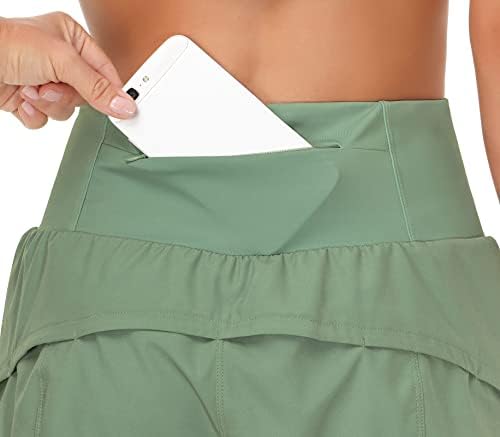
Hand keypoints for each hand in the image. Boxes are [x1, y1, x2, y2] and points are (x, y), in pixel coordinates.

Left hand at [0, 12, 136, 128]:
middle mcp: (60, 61)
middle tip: (51, 87)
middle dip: (66, 96)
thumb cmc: (6, 44)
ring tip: (31, 89)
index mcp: (73, 41)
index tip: (124, 110)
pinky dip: (33, 114)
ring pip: (66, 111)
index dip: (112, 92)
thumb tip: (124, 105)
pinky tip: (21, 98)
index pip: (106, 73)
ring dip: (48, 105)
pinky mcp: (29, 100)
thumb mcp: (62, 61)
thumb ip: (96, 86)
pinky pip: (45, 119)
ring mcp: (44, 81)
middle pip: (86, 96)